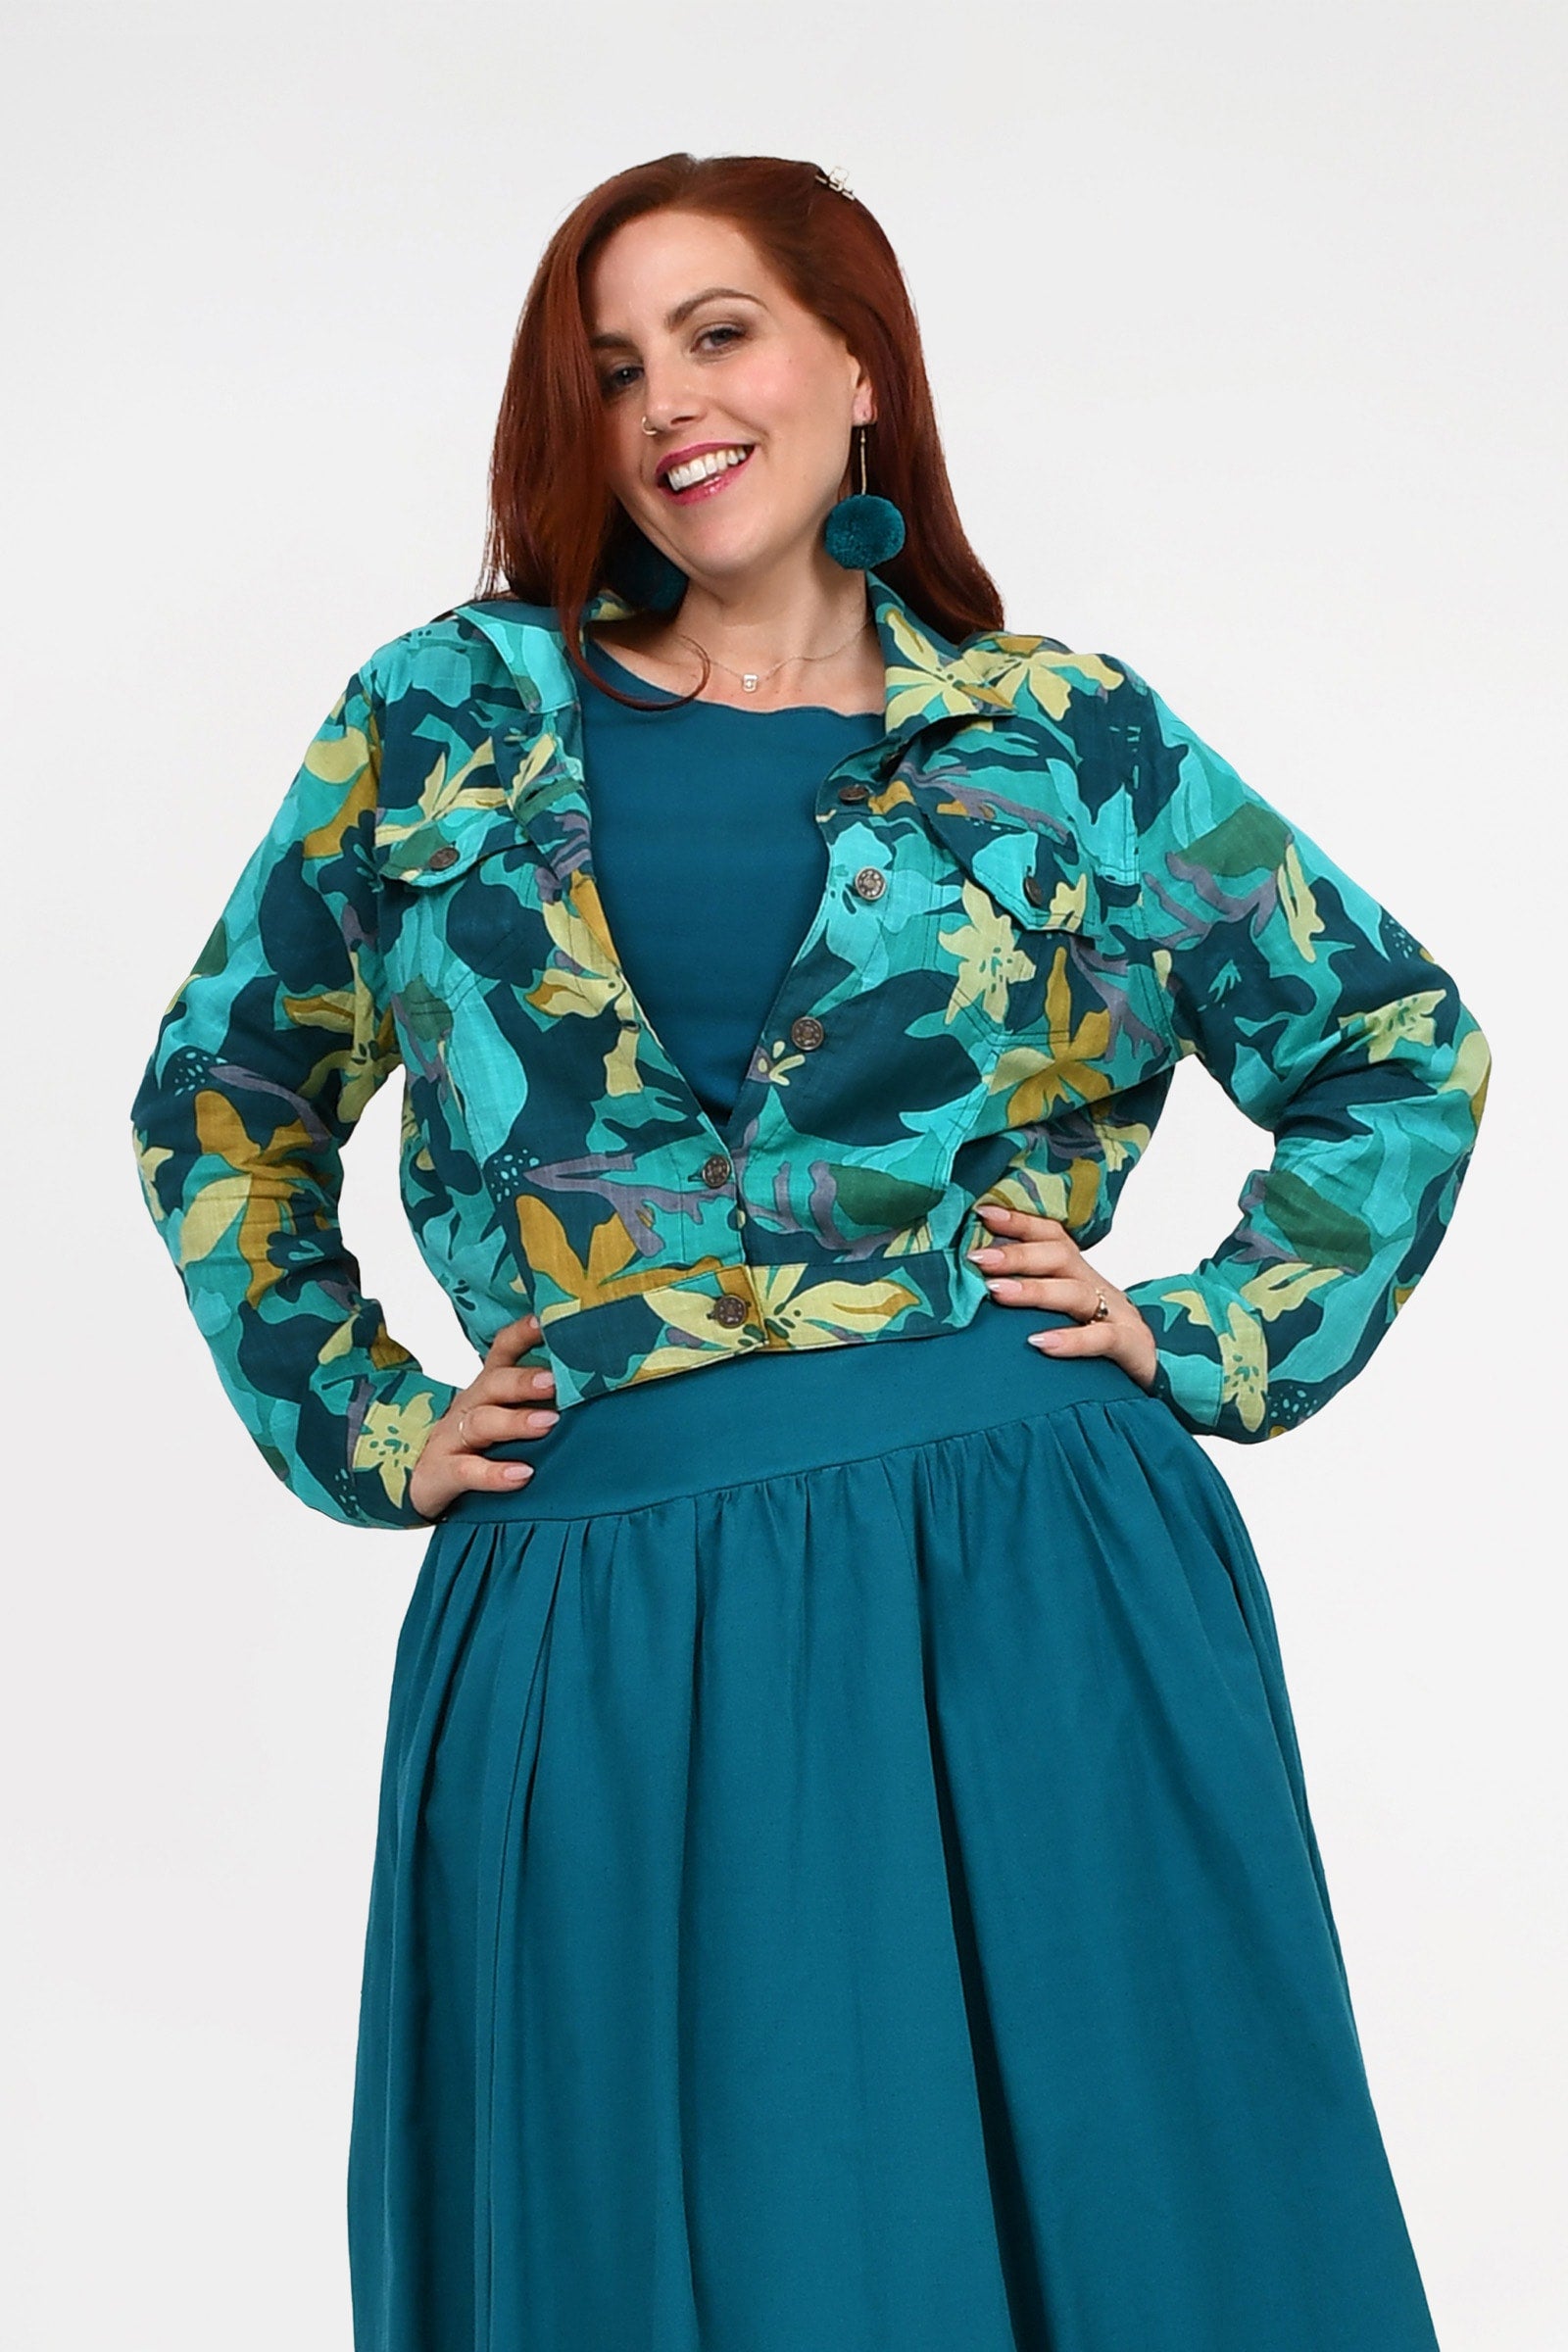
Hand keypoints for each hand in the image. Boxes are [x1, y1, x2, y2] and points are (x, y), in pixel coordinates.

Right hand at [408, 1314, 559, 1520]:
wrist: (421, 1485)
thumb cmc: (477, 1448)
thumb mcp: (505, 1419)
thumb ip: (541, 1404)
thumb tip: (597, 1390)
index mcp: (488, 1388)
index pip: (503, 1351)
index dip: (522, 1334)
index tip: (548, 1321)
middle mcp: (469, 1406)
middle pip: (494, 1383)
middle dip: (525, 1380)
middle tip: (556, 1381)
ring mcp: (451, 1438)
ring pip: (481, 1422)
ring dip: (515, 1421)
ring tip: (548, 1423)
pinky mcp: (441, 1472)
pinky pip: (467, 1470)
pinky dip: (494, 1473)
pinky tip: (522, 1475)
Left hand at [968, 1203, 1157, 1389]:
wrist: (1155, 1380)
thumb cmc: (1097, 1349)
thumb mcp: (1064, 1317)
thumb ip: (1029, 1302)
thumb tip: (975, 1288)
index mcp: (1080, 1275)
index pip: (1052, 1237)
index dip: (1020, 1222)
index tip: (982, 1213)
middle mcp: (1098, 1287)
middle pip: (1060, 1257)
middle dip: (1016, 1255)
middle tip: (977, 1258)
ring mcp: (1118, 1315)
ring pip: (1076, 1293)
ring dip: (1034, 1290)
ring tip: (997, 1292)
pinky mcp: (1131, 1346)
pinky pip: (1101, 1338)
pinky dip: (1070, 1339)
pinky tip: (1039, 1343)